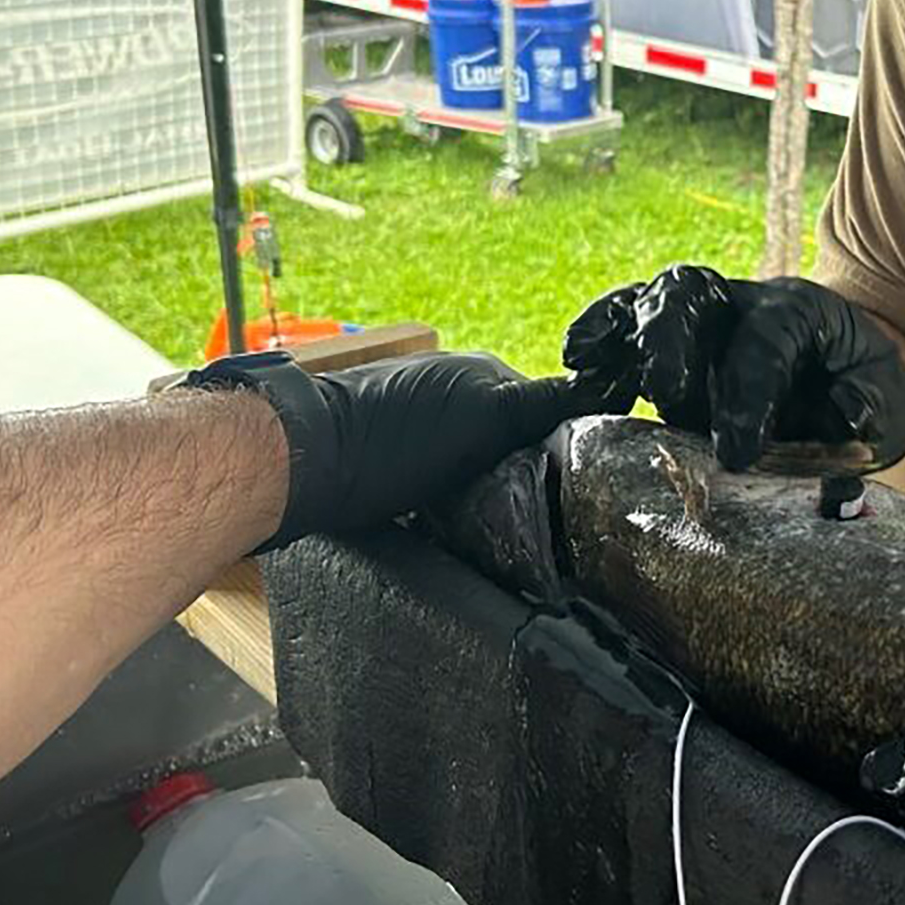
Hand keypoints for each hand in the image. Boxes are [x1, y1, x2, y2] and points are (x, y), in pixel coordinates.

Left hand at [202, 351, 616, 548]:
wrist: (304, 463)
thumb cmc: (394, 440)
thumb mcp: (484, 417)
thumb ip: (539, 403)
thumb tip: (599, 389)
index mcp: (480, 374)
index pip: (544, 409)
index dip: (561, 449)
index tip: (575, 495)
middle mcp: (450, 391)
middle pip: (509, 438)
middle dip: (523, 473)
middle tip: (538, 519)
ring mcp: (417, 423)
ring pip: (475, 465)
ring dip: (487, 493)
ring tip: (498, 530)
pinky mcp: (389, 459)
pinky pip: (440, 483)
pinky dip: (452, 504)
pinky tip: (454, 527)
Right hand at [562, 264, 904, 470]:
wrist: (848, 383)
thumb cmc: (863, 396)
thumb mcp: (889, 403)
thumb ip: (871, 410)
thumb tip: (848, 418)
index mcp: (799, 311)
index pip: (764, 337)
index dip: (749, 391)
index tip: (739, 452)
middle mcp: (739, 303)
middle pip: (691, 291)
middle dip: (670, 340)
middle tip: (666, 397)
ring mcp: (699, 318)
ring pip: (647, 299)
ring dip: (617, 333)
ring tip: (586, 370)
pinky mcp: (668, 343)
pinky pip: (621, 325)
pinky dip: (596, 343)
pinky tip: (577, 375)